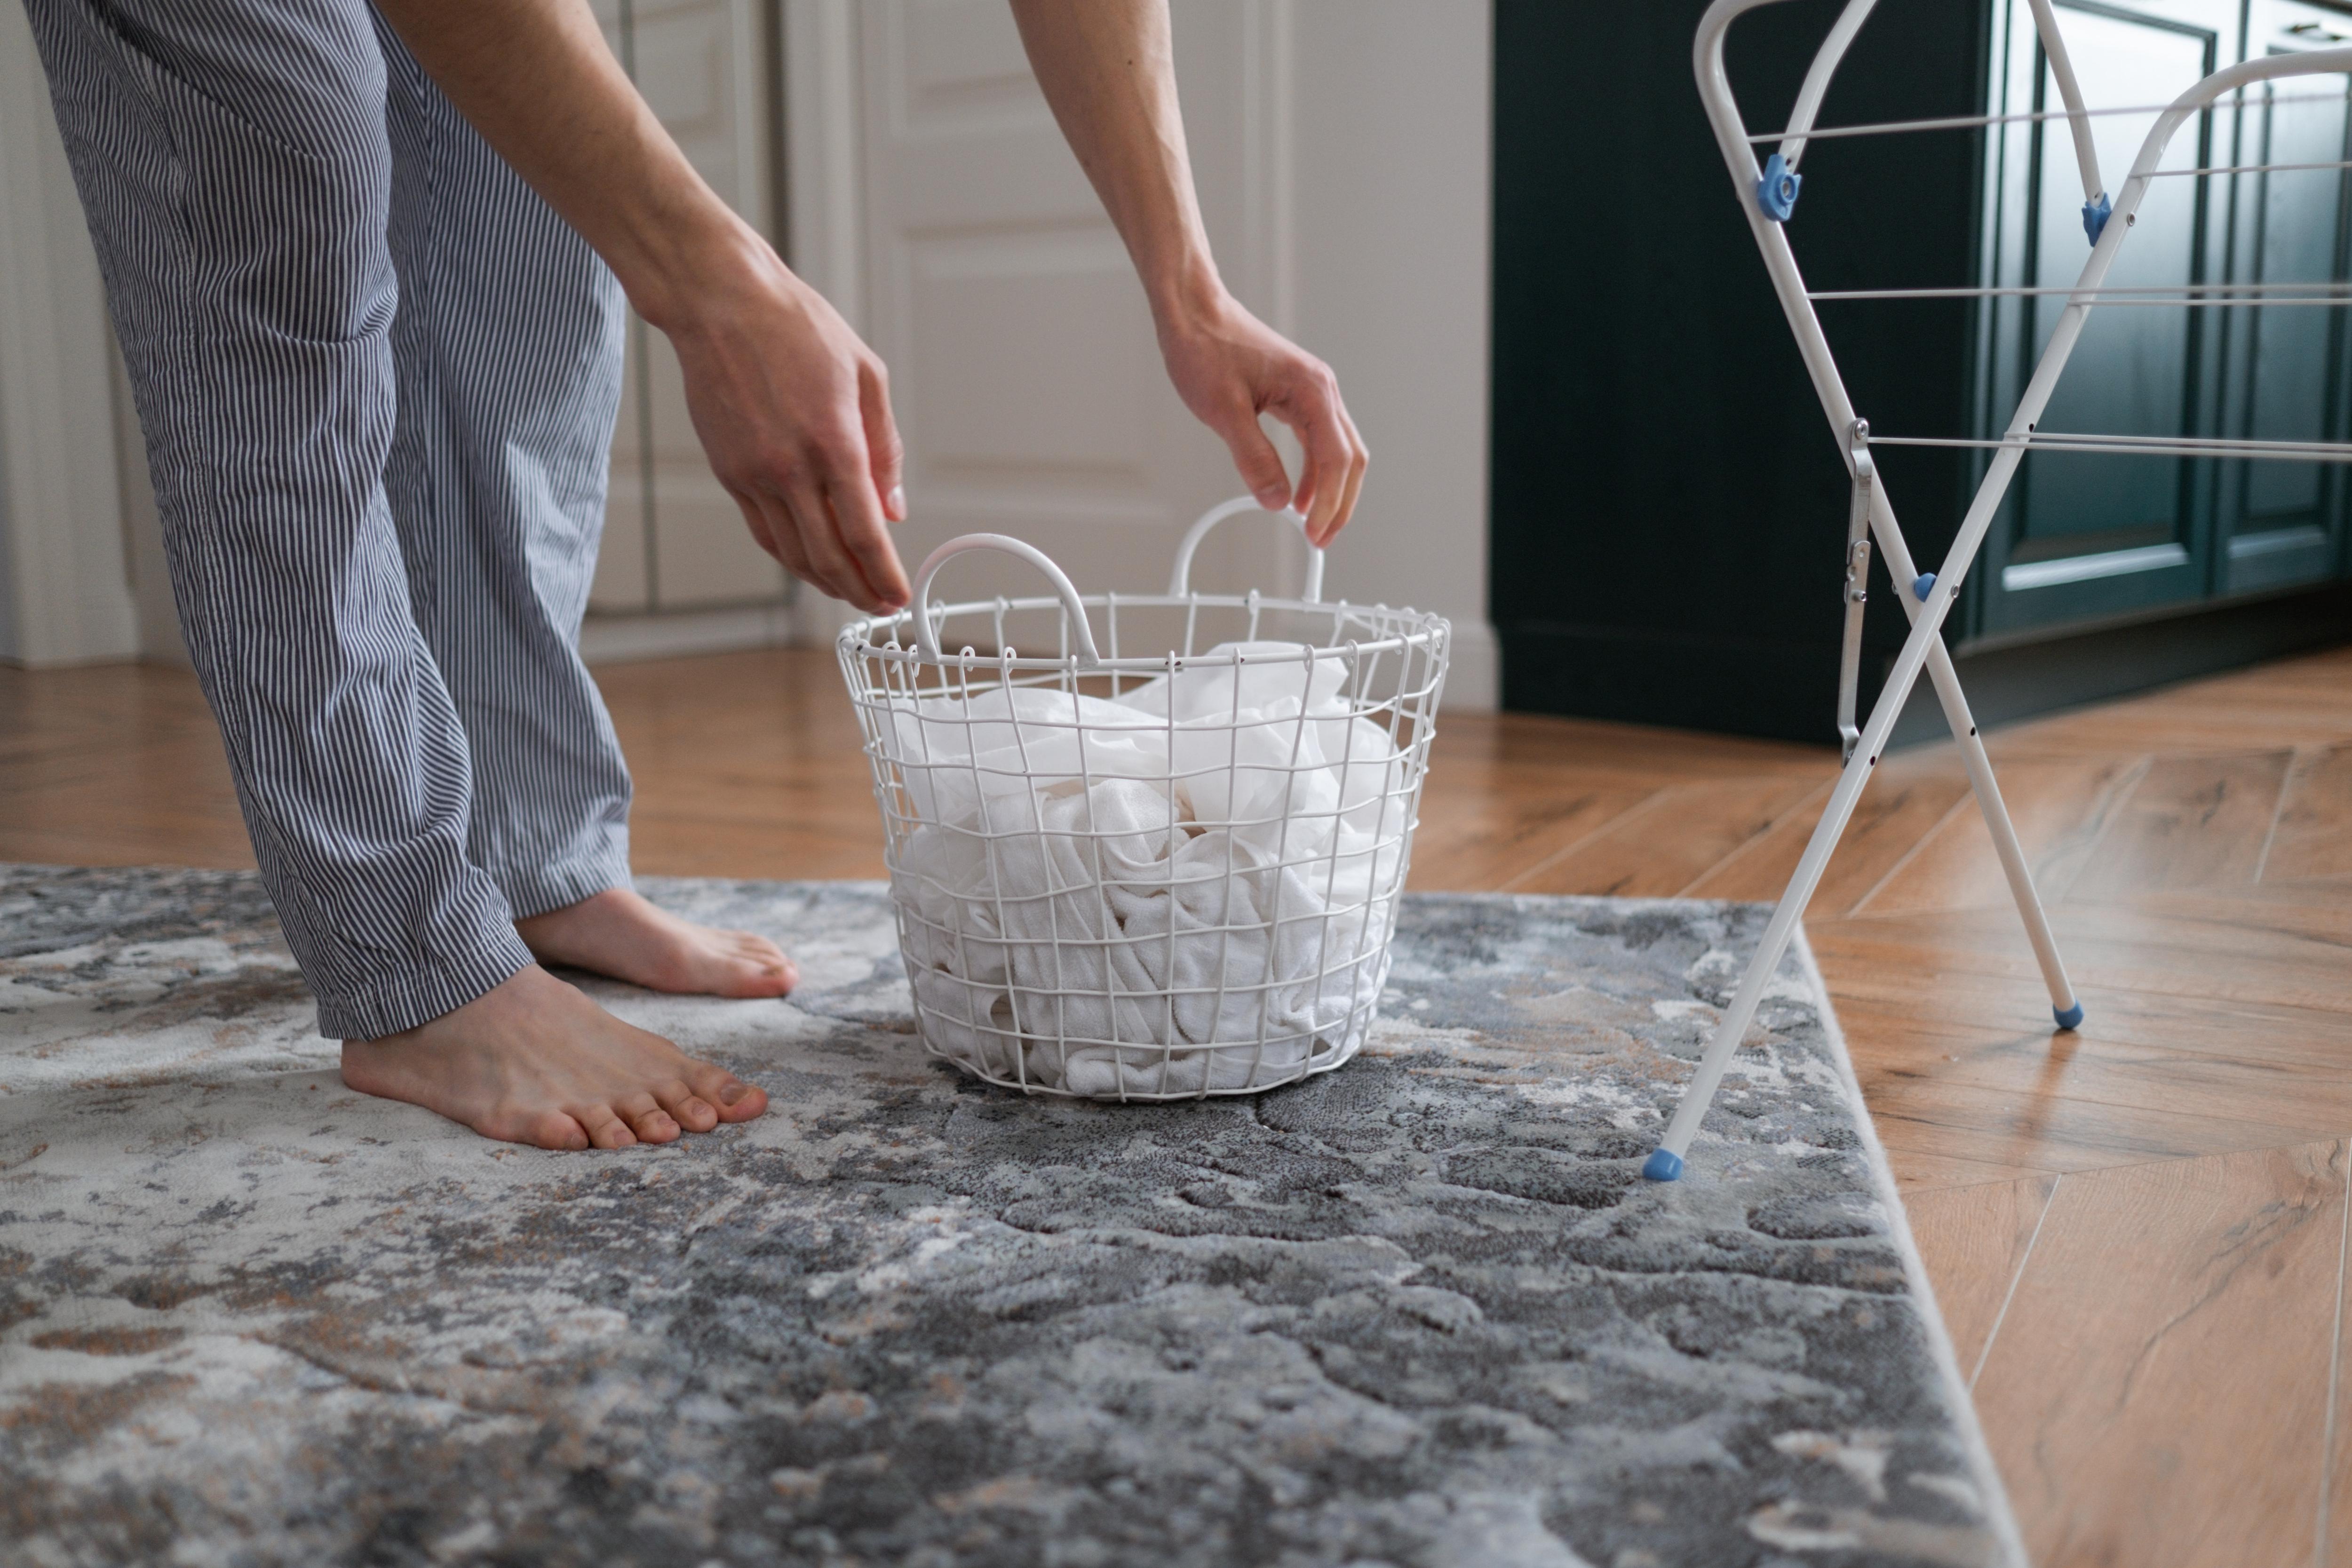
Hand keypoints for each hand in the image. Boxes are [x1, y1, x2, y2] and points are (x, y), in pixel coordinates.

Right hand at [655, 233, 909, 612]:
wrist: (720, 304)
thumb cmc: (795, 328)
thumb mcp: (866, 376)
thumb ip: (885, 448)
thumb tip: (894, 508)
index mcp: (834, 443)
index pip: (864, 534)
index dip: (884, 575)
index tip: (898, 596)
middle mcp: (791, 468)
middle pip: (828, 556)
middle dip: (859, 592)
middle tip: (879, 606)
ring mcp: (754, 474)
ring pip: (793, 553)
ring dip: (825, 583)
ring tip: (849, 593)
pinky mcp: (729, 473)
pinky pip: (764, 533)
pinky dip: (791, 557)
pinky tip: (810, 564)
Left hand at [1156, 290, 1367, 545]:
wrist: (1193, 311)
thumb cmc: (1205, 348)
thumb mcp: (1224, 411)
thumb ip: (1253, 458)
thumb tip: (1275, 500)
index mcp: (1312, 390)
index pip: (1337, 458)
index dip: (1331, 503)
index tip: (1315, 535)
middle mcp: (1321, 389)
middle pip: (1350, 457)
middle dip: (1340, 503)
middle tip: (1320, 539)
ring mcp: (1311, 391)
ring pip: (1338, 450)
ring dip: (1329, 489)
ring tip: (1310, 523)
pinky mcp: (1296, 395)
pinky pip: (1316, 439)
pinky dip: (1313, 470)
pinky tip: (1298, 493)